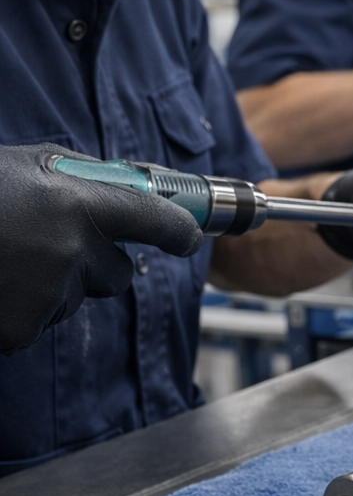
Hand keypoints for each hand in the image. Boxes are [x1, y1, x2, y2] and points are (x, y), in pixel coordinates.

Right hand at [0, 143, 203, 353]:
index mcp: (77, 202)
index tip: (189, 238)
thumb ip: (82, 180)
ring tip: (3, 259)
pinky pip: (38, 323)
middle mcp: (70, 249)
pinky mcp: (19, 329)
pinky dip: (18, 311)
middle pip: (119, 274)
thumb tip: (136, 188)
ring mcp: (46, 293)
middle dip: (95, 264)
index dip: (180, 231)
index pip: (158, 220)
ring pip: (74, 299)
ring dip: (50, 286)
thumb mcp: (26, 166)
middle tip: (47, 246)